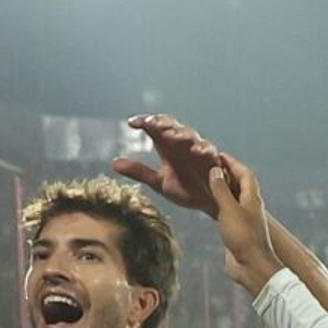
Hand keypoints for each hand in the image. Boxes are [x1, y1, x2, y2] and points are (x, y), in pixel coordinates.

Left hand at [109, 114, 228, 211]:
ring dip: (180, 133)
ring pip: (189, 134)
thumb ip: (139, 171)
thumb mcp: (159, 182)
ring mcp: (198, 150)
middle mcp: (181, 145)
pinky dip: (203, 148)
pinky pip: (209, 150)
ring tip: (171, 135)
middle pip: (171, 125)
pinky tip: (196, 150)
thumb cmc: (187, 189)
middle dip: (163, 123)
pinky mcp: (214, 160)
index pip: (154, 128)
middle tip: (152, 124)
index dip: (144, 122)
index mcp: (167, 147)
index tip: (132, 123)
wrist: (210, 204)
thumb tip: (114, 164)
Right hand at [205, 156, 287, 291]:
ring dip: (222, 188)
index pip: (244, 173)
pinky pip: (228, 212)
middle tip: (209, 166)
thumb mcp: (229, 210)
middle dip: (226, 173)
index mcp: (252, 198)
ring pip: (233, 198)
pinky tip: (208, 205)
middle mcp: (249, 206)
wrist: (252, 268)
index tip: (218, 155)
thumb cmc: (244, 238)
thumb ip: (221, 190)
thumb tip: (215, 170)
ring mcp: (244, 219)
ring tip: (206, 181)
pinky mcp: (237, 230)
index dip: (232, 162)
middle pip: (239, 184)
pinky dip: (219, 204)